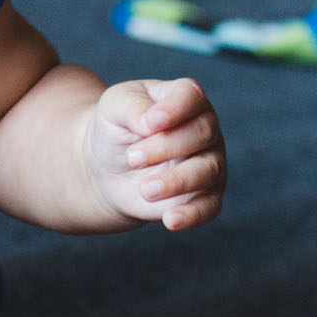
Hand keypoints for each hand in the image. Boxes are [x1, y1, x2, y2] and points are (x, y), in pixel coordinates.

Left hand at [84, 77, 225, 232]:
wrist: (107, 168)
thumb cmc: (115, 128)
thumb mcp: (113, 107)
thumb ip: (131, 107)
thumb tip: (151, 121)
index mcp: (184, 98)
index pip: (190, 96)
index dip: (174, 108)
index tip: (151, 122)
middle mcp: (205, 128)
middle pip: (201, 134)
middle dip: (166, 147)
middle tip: (132, 157)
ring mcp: (209, 163)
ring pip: (207, 171)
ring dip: (177, 181)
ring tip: (144, 189)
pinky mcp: (206, 196)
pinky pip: (209, 207)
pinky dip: (192, 215)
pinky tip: (170, 220)